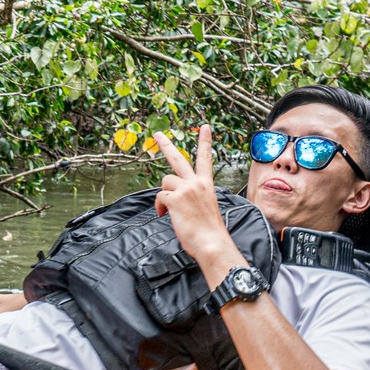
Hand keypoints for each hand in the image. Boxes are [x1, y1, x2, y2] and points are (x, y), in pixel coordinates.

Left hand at [152, 124, 242, 275]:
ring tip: (168, 210)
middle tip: (157, 135)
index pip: (205, 158)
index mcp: (206, 185)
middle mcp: (197, 183)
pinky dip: (159, 206)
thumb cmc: (210, 232)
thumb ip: (191, 198)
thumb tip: (175, 200)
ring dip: (163, 195)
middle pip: (178, 159)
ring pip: (165, 182)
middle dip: (166, 145)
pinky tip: (164, 215)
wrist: (212, 242)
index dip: (204, 141)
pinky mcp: (175, 198)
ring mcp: (186, 189)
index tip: (204, 127)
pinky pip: (159, 196)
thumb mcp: (205, 208)